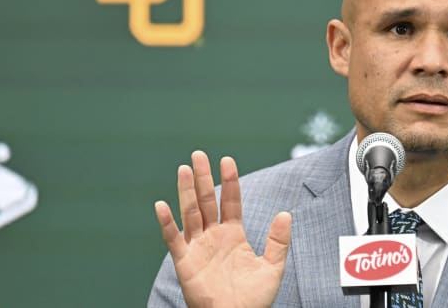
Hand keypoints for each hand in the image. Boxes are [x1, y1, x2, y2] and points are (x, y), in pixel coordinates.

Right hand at [154, 151, 291, 307]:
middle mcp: (214, 236)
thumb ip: (278, 240)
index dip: (229, 181)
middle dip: (202, 178)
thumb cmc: (254, 300)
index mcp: (233, 235)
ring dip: (186, 191)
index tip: (227, 160)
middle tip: (198, 154)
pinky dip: (167, 223)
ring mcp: (198, 247)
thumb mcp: (272, 267)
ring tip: (184, 169)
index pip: (230, 201)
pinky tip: (161, 205)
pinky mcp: (185, 262)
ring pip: (190, 213)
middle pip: (206, 201)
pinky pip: (173, 239)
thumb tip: (285, 213)